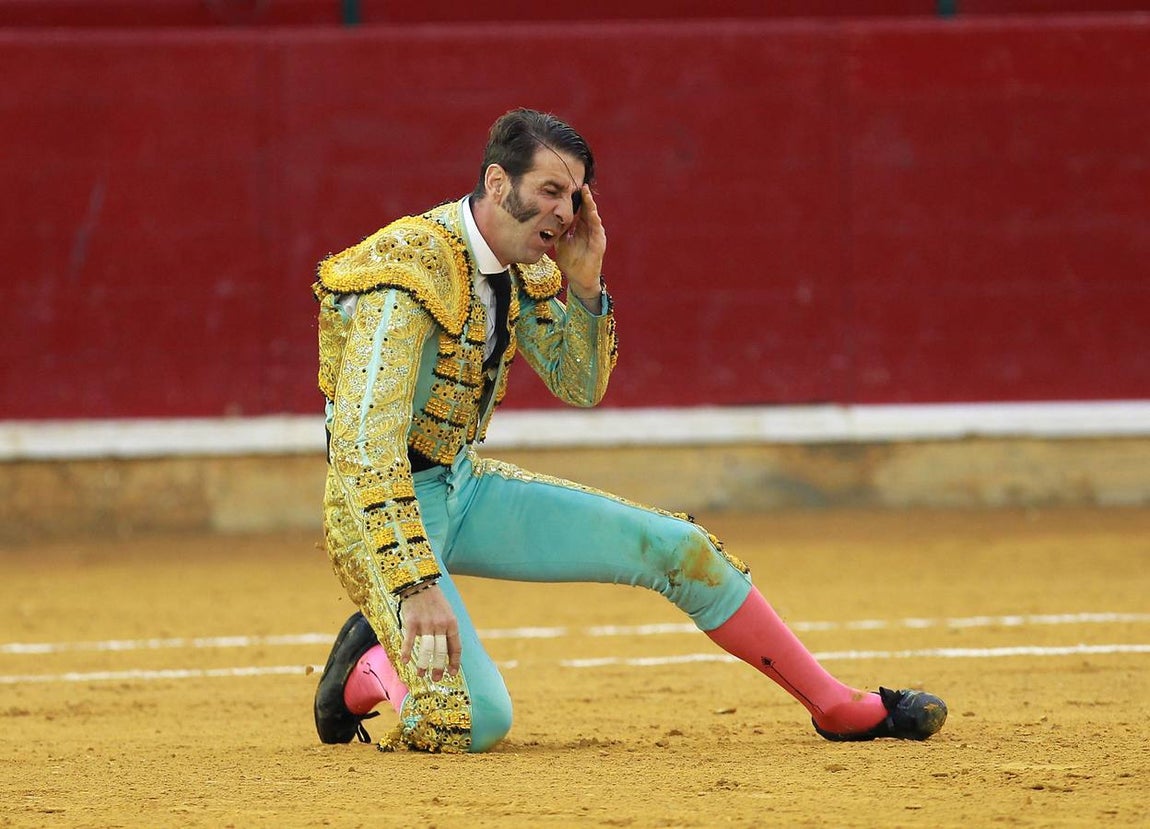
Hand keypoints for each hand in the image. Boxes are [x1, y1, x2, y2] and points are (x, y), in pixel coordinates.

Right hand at [398, 584, 460, 681]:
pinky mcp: (412, 623)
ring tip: (421, 674)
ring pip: (427, 650)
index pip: (455, 648)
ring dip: (423, 665)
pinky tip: (405, 662)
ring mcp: (426, 624)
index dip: (454, 662)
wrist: (419, 582)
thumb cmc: (433, 600)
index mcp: (452, 623)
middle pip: (441, 652)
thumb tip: (447, 649)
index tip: (452, 673)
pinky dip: (407, 653)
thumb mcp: (447, 613)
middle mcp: (441, 625)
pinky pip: (409, 642)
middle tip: (436, 678)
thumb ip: (447, 629)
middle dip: (438, 668)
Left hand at [553, 184, 605, 299]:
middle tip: (583, 186)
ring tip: (588, 195)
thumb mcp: (561, 243)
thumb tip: (547, 220)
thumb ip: (558, 232)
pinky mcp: (599, 244)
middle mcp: (590, 230)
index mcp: (581, 228)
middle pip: (588, 210)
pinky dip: (595, 221)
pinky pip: (597, 230)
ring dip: (591, 206)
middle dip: (586, 198)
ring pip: (594, 217)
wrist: (578, 278)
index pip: (581, 211)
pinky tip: (592, 213)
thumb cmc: (571, 261)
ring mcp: (595, 236)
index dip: (579, 200)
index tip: (573, 188)